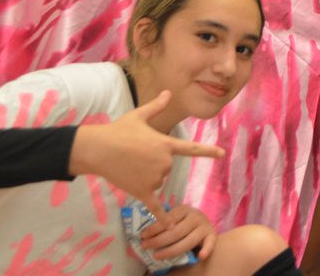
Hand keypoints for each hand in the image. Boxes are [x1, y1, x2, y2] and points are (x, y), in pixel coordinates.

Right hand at [69, 90, 223, 218]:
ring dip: (147, 176)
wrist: (98, 149)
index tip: (222, 154)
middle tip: (135, 153)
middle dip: (154, 161)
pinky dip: (162, 217)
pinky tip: (168, 226)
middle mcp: (163, 162)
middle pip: (167, 166)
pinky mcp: (142, 191)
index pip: (192, 149)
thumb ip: (156, 106)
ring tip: (129, 164)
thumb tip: (168, 92)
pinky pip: (155, 206)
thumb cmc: (119, 130)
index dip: (208, 151)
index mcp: (166, 144)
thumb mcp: (139, 115)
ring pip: (157, 180)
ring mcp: (153, 178)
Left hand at [140, 203, 215, 260]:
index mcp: (185, 209)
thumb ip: (165, 222)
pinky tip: (200, 256)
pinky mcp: (212, 236)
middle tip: (145, 246)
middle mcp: (196, 216)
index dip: (155, 227)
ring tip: (156, 256)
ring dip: (171, 251)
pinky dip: (206, 250)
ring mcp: (205, 226)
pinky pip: (210, 244)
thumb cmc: (185, 222)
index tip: (143, 235)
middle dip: (158, 240)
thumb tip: (144, 234)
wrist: (204, 223)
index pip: (169, 218)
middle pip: (176, 231)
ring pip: (188, 241)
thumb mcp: (176, 217)